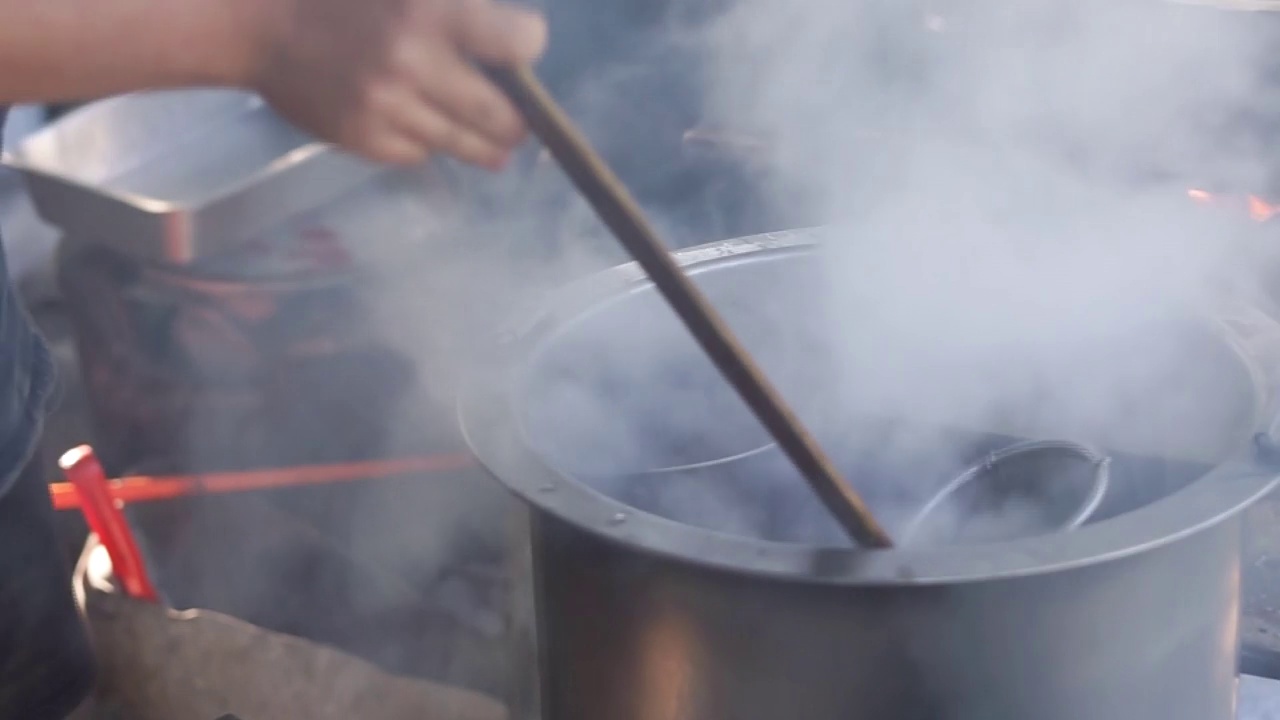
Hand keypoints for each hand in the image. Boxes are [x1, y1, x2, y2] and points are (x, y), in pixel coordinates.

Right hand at [246, 0, 546, 167]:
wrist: (257, 23)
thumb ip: (460, 4)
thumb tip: (514, 39)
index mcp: (432, 11)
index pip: (519, 44)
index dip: (524, 45)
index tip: (518, 48)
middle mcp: (415, 63)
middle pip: (500, 115)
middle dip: (515, 121)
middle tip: (518, 122)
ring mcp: (389, 107)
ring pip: (465, 144)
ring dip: (486, 146)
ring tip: (496, 146)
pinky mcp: (364, 139)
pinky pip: (420, 154)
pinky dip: (427, 143)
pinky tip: (427, 131)